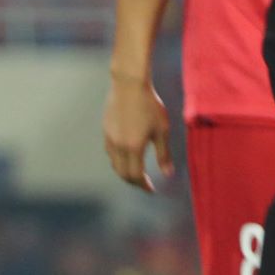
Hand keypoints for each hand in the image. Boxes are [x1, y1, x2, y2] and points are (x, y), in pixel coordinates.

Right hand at [103, 73, 173, 191]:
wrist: (129, 85)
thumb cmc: (150, 106)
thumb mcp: (162, 131)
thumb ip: (164, 154)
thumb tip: (168, 174)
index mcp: (133, 147)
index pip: (135, 175)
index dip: (143, 185)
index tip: (152, 190)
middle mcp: (118, 145)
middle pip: (122, 172)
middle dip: (134, 181)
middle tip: (145, 184)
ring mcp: (109, 137)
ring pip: (114, 163)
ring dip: (125, 171)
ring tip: (137, 171)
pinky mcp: (106, 129)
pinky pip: (110, 152)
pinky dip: (119, 160)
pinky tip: (128, 154)